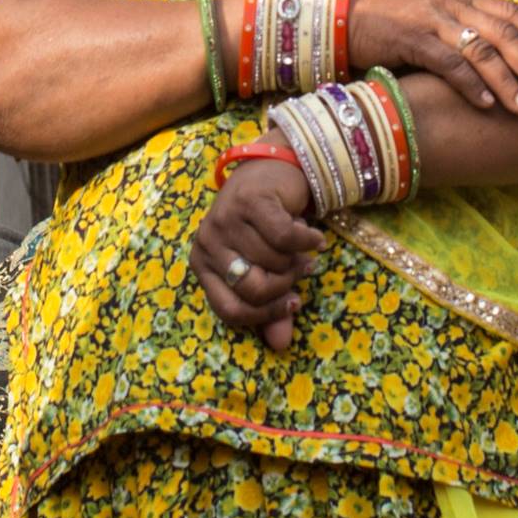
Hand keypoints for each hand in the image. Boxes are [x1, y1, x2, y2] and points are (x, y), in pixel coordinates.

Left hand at [190, 155, 323, 351]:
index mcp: (202, 265)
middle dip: (284, 286)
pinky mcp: (249, 200)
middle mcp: (206, 242)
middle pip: (252, 290)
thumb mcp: (265, 269)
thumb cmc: (263, 226)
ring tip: (303, 248)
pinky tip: (315, 236)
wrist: (273, 171)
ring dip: (298, 259)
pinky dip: (309, 240)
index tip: (292, 305)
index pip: (230, 311)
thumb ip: (271, 308)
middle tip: (300, 271)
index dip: (265, 316)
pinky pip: (287, 238)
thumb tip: (281, 346)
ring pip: (273, 263)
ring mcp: (224, 219)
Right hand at [350, 0, 517, 113]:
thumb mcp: (435, 22)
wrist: (344, 20)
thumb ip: (465, 33)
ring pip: (482, 49)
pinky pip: (449, 63)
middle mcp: (452, 5)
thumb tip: (501, 58)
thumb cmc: (392, 27)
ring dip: (507, 80)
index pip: (511, 10)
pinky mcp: (411, 39)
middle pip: (504, 31)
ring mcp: (432, 20)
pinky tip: (487, 104)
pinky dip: (471, 84)